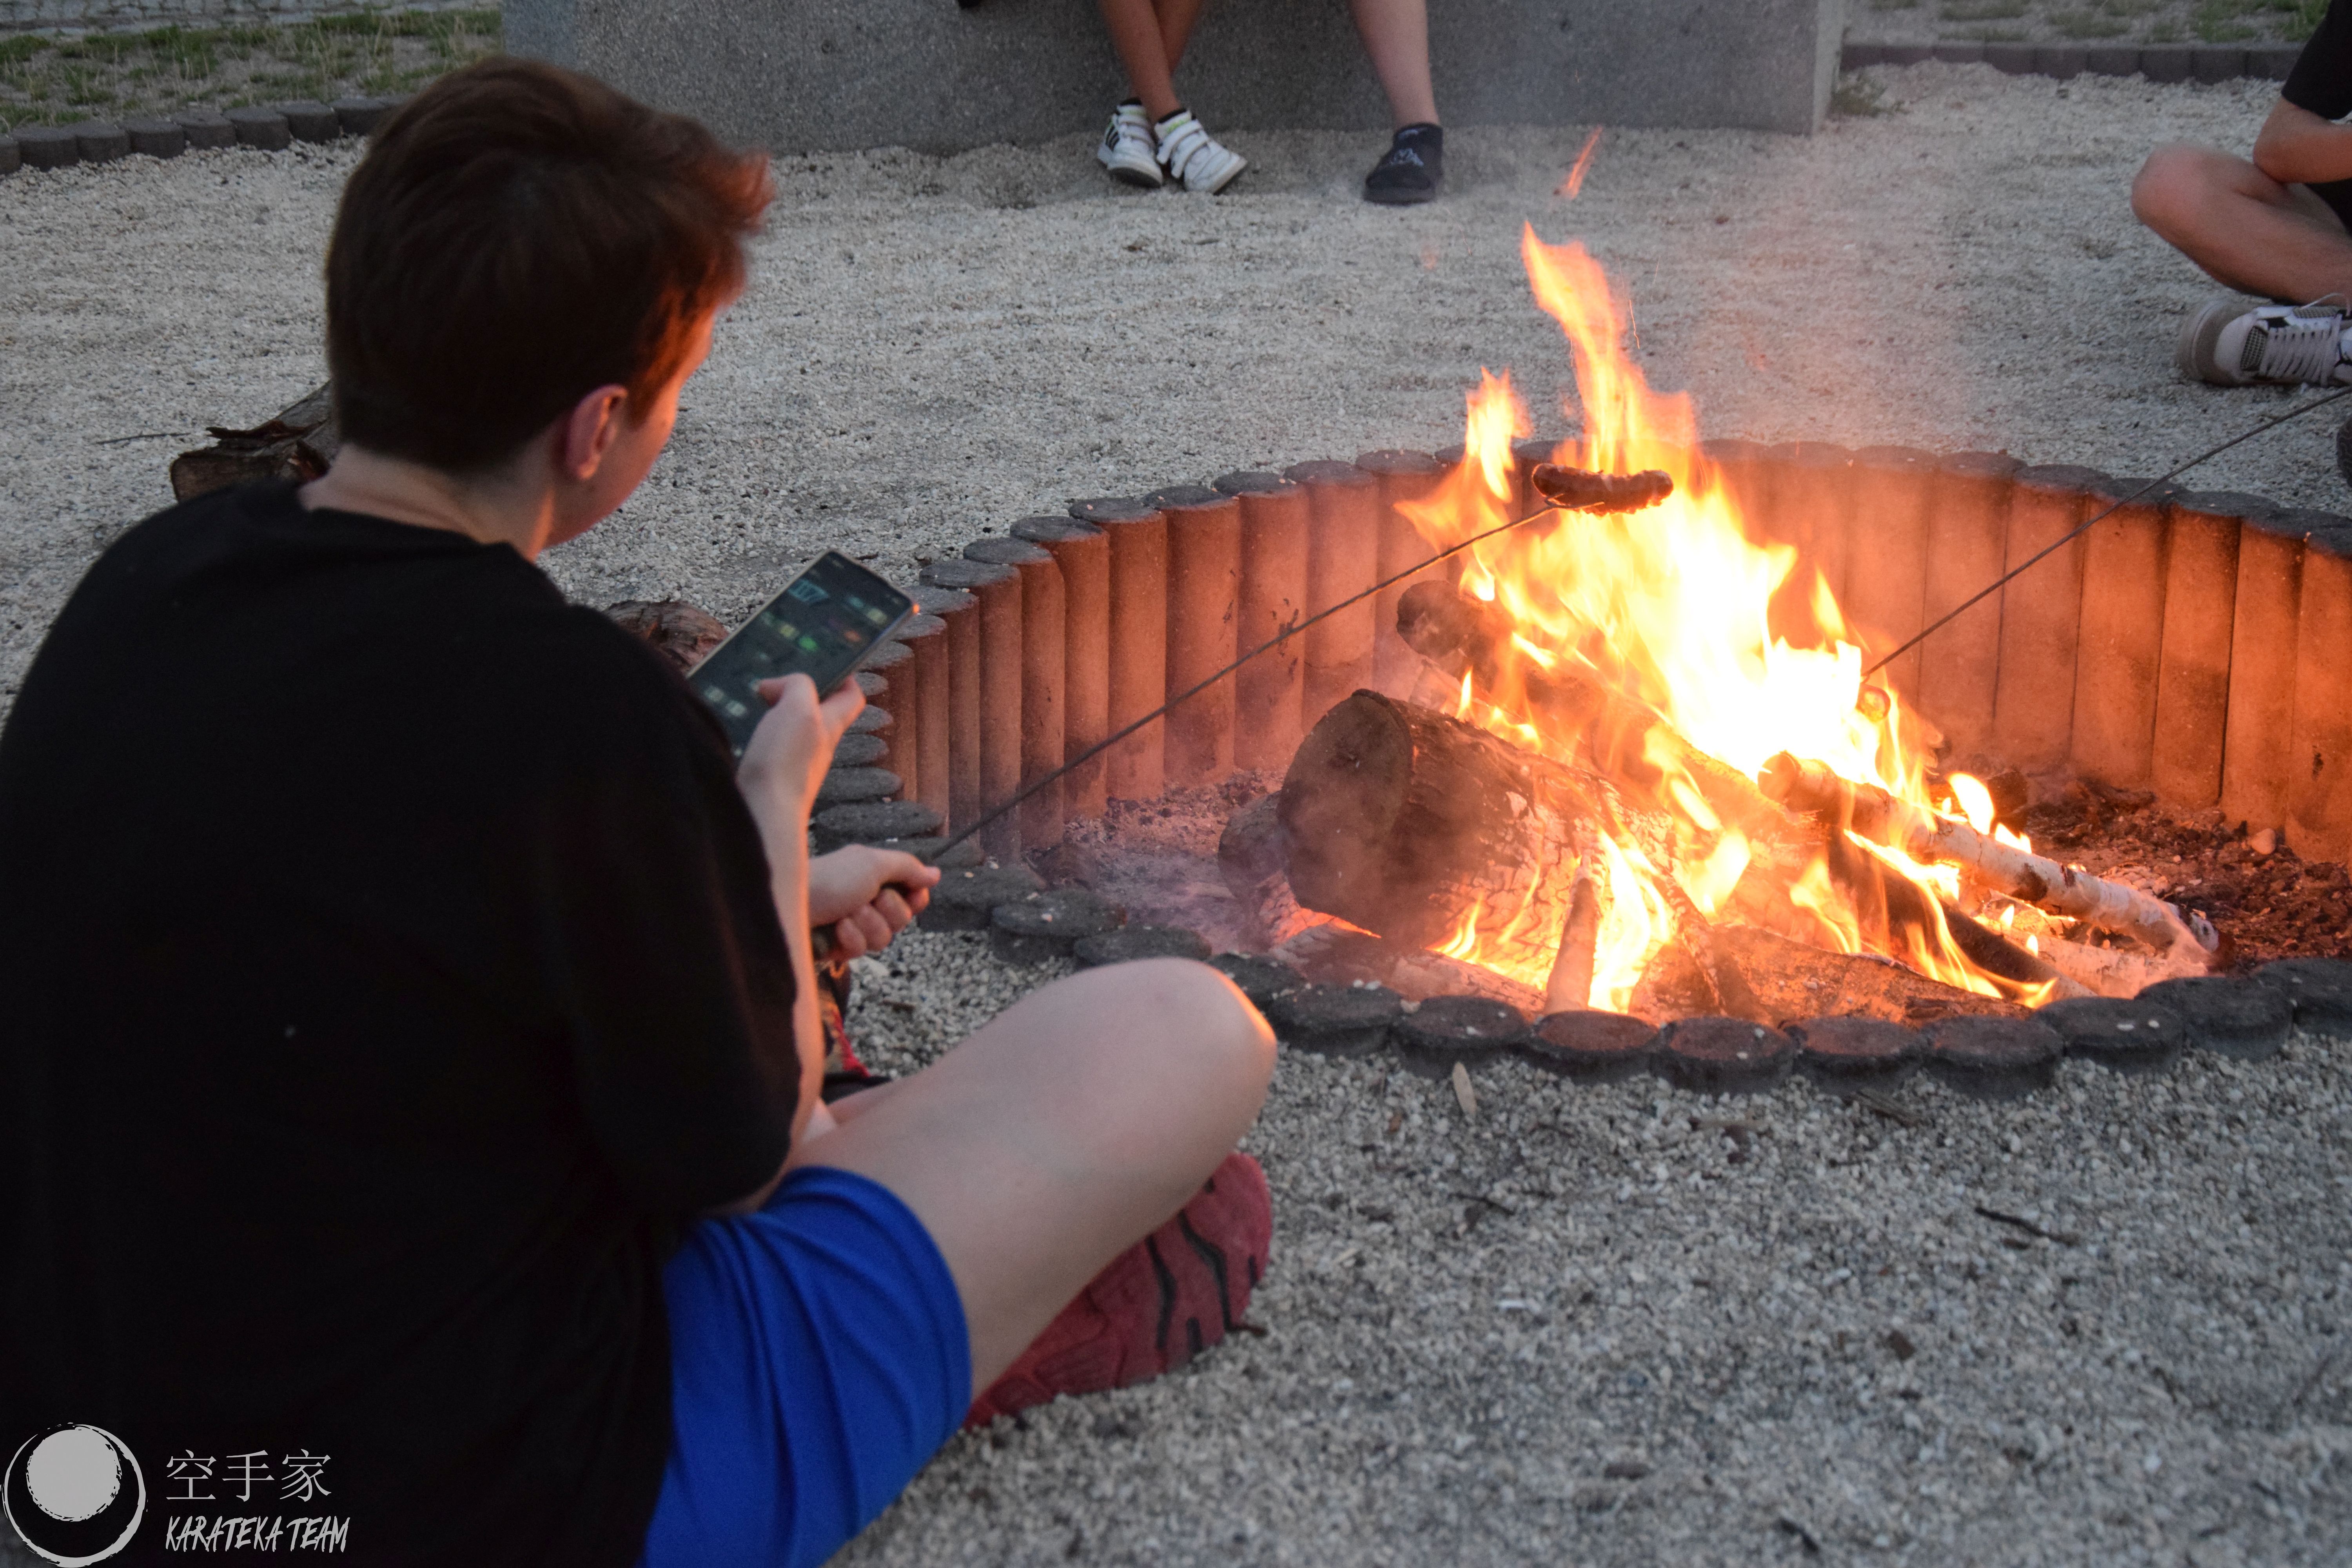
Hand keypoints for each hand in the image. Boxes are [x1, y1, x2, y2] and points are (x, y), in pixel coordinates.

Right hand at [736, 674, 863, 829]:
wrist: (762, 814)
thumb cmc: (786, 765)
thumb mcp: (798, 710)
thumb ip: (798, 687)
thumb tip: (777, 686)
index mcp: (830, 726)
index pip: (852, 698)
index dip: (845, 678)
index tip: (826, 663)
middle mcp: (816, 745)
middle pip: (818, 711)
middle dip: (799, 692)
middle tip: (775, 679)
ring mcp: (794, 762)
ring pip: (791, 727)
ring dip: (774, 711)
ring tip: (753, 699)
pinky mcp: (770, 775)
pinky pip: (767, 745)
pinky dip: (757, 731)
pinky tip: (740, 727)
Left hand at [808, 845, 937, 958]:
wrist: (789, 904)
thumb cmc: (830, 879)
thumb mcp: (873, 863)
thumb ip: (907, 868)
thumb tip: (935, 873)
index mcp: (875, 877)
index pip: (912, 895)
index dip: (915, 898)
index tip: (912, 895)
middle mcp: (866, 900)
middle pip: (903, 919)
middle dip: (887, 910)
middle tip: (867, 899)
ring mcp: (853, 926)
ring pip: (884, 938)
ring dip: (867, 925)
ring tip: (845, 914)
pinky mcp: (838, 947)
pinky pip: (861, 951)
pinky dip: (850, 939)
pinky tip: (836, 929)